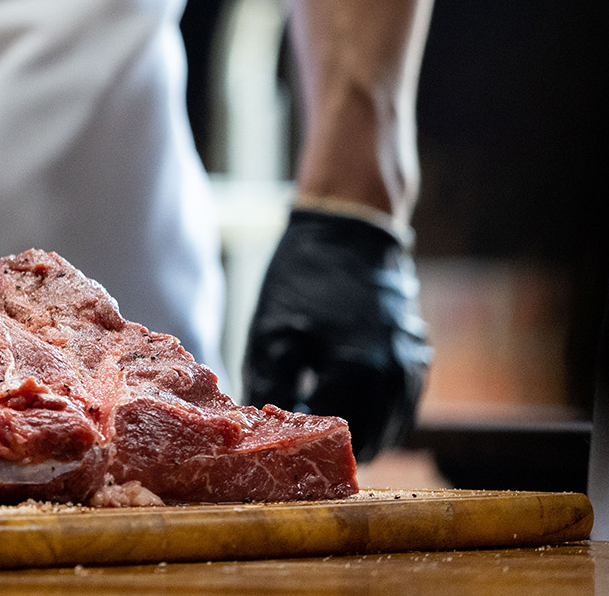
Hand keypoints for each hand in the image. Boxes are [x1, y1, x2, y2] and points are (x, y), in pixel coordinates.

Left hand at [242, 208, 431, 460]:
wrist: (347, 232)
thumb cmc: (302, 278)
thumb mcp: (272, 332)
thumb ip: (269, 386)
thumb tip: (262, 429)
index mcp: (356, 371)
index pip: (332, 437)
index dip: (303, 445)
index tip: (279, 436)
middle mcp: (394, 377)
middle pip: (368, 443)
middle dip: (332, 447)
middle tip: (299, 436)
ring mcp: (412, 369)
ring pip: (390, 429)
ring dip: (358, 433)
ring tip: (318, 418)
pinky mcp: (419, 360)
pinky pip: (401, 408)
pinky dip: (377, 415)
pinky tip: (347, 403)